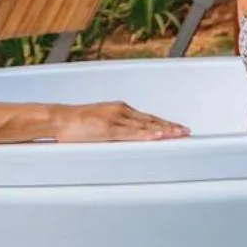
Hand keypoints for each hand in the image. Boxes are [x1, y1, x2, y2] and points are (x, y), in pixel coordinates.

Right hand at [56, 100, 188, 142]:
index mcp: (120, 109)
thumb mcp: (100, 123)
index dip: (163, 123)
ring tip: (179, 134)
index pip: (147, 117)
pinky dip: (146, 134)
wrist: (60, 118)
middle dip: (170, 126)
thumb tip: (126, 137)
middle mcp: (121, 111)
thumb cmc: (76, 123)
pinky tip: (157, 136)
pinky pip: (131, 133)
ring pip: (145, 125)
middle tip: (186, 132)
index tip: (177, 128)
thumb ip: (115, 128)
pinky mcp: (109, 129)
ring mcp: (116, 119)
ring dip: (164, 129)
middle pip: (151, 119)